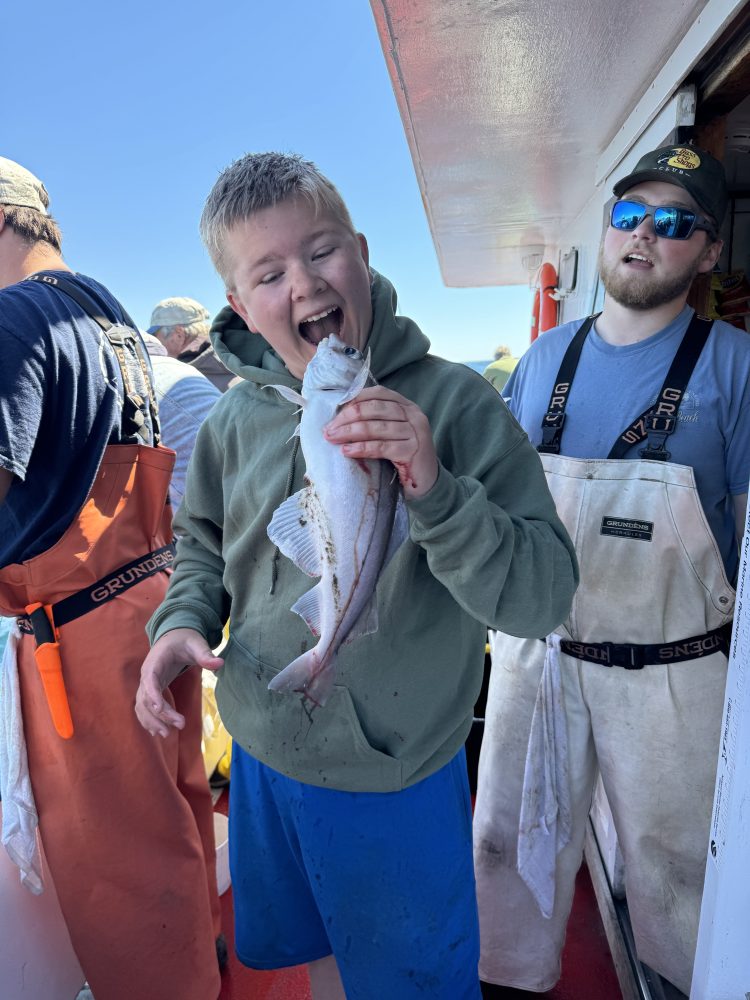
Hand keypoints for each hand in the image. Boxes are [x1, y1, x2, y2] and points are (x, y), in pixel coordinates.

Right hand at [135, 628, 223, 736]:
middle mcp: (147, 674)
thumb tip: (220, 664)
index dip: (152, 694)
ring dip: (152, 721)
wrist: (174, 638)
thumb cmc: (185, 640)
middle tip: (180, 725)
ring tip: (167, 735)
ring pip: (142, 706)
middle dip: (161, 714)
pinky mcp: (150, 691)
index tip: (160, 709)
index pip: (149, 679)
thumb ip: (206, 655)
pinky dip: (148, 720)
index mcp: (155, 661)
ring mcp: (146, 684)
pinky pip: (144, 708)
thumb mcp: (197, 644)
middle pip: (146, 697)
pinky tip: (158, 732)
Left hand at [324, 386, 438, 498]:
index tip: (336, 411)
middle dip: (347, 417)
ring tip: (332, 438)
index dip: (355, 399)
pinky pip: (381, 447)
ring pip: (376, 427)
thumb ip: (375, 420)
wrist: (426, 481)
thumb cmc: (403, 455)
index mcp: (407, 406)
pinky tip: (347, 451)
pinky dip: (361, 448)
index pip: (378, 393)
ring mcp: (415, 433)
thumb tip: (340, 417)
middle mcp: (413, 415)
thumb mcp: (392, 432)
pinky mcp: (411, 451)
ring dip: (350, 432)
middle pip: (374, 409)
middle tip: (328, 428)